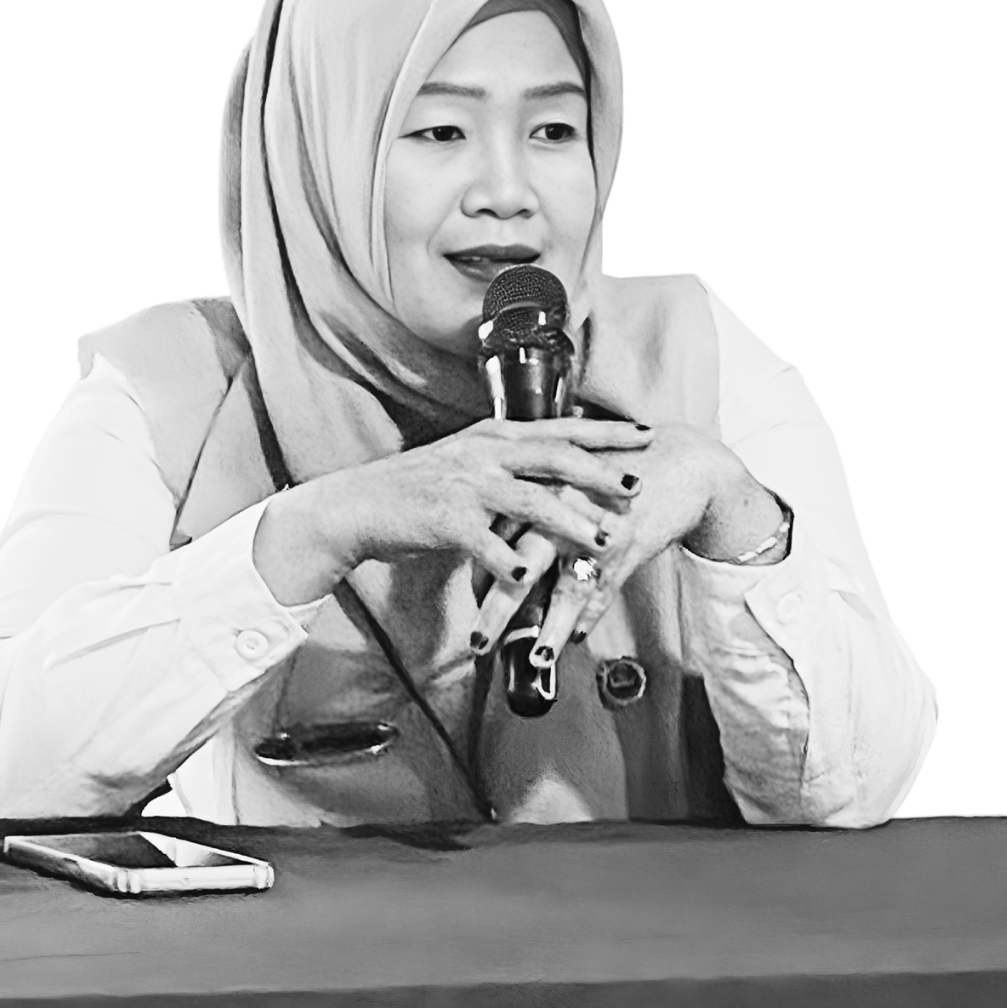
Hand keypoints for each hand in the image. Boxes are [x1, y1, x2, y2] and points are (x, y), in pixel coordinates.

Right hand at [252, 418, 652, 606]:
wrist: (360, 504)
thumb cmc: (418, 488)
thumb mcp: (468, 461)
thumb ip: (510, 461)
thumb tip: (555, 458)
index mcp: (493, 436)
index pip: (561, 428)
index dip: (606, 431)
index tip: (646, 433)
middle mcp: (484, 453)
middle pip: (555, 457)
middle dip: (602, 471)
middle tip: (639, 486)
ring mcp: (465, 486)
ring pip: (531, 501)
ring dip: (572, 522)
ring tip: (605, 541)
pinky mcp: (445, 520)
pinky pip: (486, 545)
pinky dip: (509, 563)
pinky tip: (530, 579)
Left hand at [470, 422, 786, 661]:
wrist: (681, 461)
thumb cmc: (618, 474)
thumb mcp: (569, 491)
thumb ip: (536, 523)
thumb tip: (507, 568)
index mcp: (540, 484)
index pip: (497, 533)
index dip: (479, 572)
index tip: (467, 605)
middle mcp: (563, 501)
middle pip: (521, 558)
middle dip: (498, 604)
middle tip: (478, 641)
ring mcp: (597, 524)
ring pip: (565, 582)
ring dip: (549, 626)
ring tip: (534, 657)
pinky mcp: (630, 541)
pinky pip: (604, 587)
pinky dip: (589, 616)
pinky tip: (574, 640)